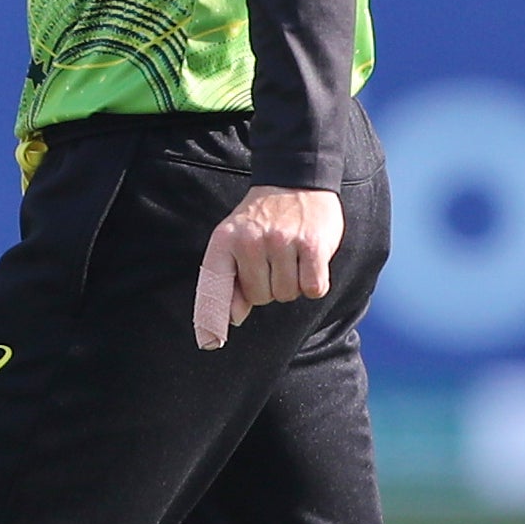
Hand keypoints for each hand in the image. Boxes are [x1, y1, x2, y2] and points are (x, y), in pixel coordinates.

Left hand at [194, 185, 343, 349]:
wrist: (293, 182)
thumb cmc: (261, 220)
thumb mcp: (234, 240)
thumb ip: (229, 278)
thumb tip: (232, 318)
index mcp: (224, 241)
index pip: (215, 287)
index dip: (213, 316)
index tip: (209, 342)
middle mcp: (249, 242)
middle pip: (260, 297)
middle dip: (269, 288)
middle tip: (274, 261)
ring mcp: (281, 243)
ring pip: (287, 295)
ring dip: (293, 284)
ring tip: (291, 257)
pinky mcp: (312, 245)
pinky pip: (313, 288)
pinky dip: (315, 282)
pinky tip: (310, 260)